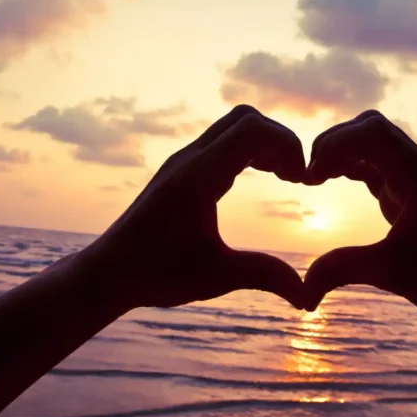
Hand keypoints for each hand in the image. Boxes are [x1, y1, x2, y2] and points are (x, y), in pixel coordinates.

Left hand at [80, 105, 314, 311]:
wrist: (108, 272)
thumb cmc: (156, 274)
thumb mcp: (216, 277)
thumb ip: (264, 276)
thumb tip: (308, 299)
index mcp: (198, 177)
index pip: (251, 129)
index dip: (287, 145)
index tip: (303, 181)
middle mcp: (189, 160)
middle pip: (245, 118)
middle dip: (279, 140)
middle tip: (297, 178)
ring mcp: (183, 162)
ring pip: (233, 127)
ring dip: (264, 145)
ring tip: (286, 178)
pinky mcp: (180, 170)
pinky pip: (221, 142)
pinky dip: (247, 151)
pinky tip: (260, 181)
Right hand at [304, 110, 416, 326]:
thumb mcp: (394, 273)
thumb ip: (343, 270)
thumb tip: (301, 291)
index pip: (372, 132)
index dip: (334, 144)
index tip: (308, 178)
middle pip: (370, 129)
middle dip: (334, 144)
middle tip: (307, 177)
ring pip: (374, 147)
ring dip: (342, 155)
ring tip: (312, 180)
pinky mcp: (414, 196)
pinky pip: (378, 168)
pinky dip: (352, 170)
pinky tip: (331, 184)